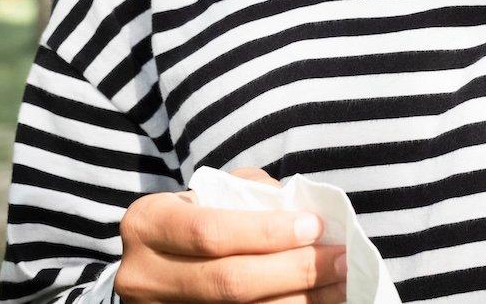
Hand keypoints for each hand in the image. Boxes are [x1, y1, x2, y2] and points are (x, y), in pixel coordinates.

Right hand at [115, 166, 347, 302]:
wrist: (154, 265)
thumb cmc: (193, 218)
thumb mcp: (208, 193)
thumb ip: (249, 193)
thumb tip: (302, 211)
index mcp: (148, 224)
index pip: (211, 232)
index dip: (267, 232)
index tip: (315, 226)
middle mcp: (145, 275)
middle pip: (229, 282)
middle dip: (294, 270)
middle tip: (341, 259)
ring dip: (300, 300)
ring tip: (340, 285)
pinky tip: (316, 303)